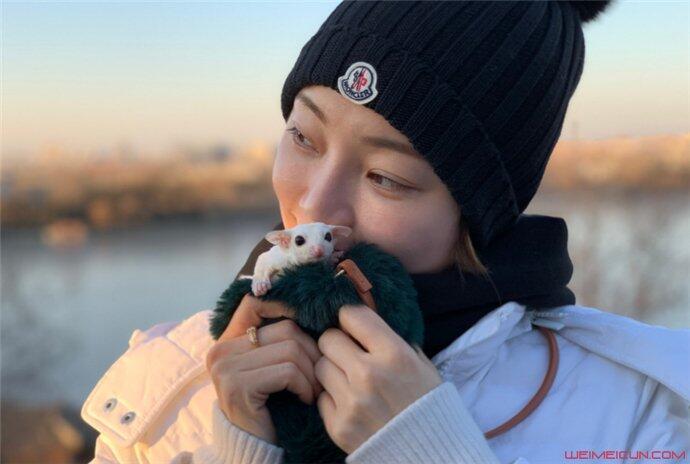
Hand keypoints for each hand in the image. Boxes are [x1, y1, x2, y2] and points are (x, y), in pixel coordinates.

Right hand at [205, 293, 322, 443]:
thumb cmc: (272, 406)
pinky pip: (288, 371)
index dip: (286, 305)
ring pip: (291, 348)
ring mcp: (226, 368)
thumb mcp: (272, 365)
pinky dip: (305, 385)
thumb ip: (279, 338)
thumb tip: (311, 306)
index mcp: (227, 340)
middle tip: (320, 376)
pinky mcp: (238, 386)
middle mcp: (220, 351)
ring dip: (311, 372)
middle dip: (312, 351)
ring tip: (314, 389)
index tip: (312, 322)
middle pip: (286, 328)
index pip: (255, 302)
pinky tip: (305, 399)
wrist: (256, 449)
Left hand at [315, 304, 441, 453]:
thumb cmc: (426, 404)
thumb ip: (393, 341)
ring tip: (349, 380)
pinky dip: (332, 398)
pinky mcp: (338, 426)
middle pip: (328, 339)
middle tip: (347, 353)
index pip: (351, 315)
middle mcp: (369, 375)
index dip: (350, 319)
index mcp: (394, 354)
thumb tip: (364, 322)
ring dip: (332, 370)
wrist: (428, 453)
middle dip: (337, 343)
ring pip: (320, 367)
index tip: (353, 327)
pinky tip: (350, 403)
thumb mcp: (420, 364)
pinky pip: (321, 398)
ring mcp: (351, 402)